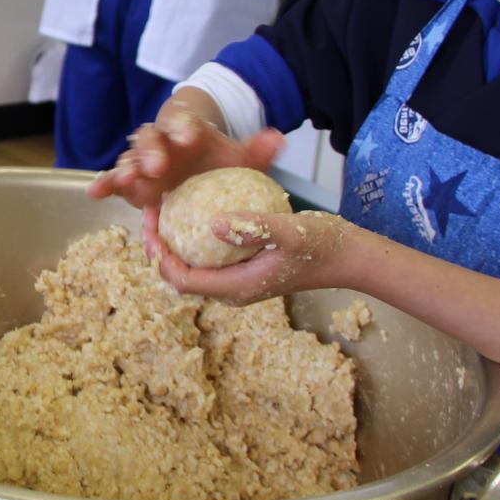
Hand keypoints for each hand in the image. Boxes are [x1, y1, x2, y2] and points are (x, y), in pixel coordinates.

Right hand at [88, 111, 286, 210]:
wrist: (195, 167)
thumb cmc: (214, 161)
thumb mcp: (238, 158)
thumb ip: (256, 151)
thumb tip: (278, 138)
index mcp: (185, 128)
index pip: (181, 121)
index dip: (182, 126)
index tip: (189, 137)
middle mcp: (159, 141)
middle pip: (149, 138)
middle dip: (152, 150)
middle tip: (158, 165)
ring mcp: (141, 161)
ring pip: (129, 159)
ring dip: (126, 169)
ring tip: (127, 181)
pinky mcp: (131, 181)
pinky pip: (113, 180)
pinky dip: (103, 185)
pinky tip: (93, 194)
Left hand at [142, 207, 355, 303]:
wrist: (351, 257)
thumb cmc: (324, 246)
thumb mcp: (291, 231)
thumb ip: (253, 227)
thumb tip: (213, 223)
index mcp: (236, 287)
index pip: (181, 279)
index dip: (158, 255)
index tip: (150, 224)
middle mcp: (232, 290)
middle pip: (180, 276)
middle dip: (158, 249)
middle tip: (149, 214)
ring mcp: (239, 281)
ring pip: (192, 267)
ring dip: (173, 243)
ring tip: (163, 210)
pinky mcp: (245, 270)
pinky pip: (209, 258)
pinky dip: (194, 239)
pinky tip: (192, 210)